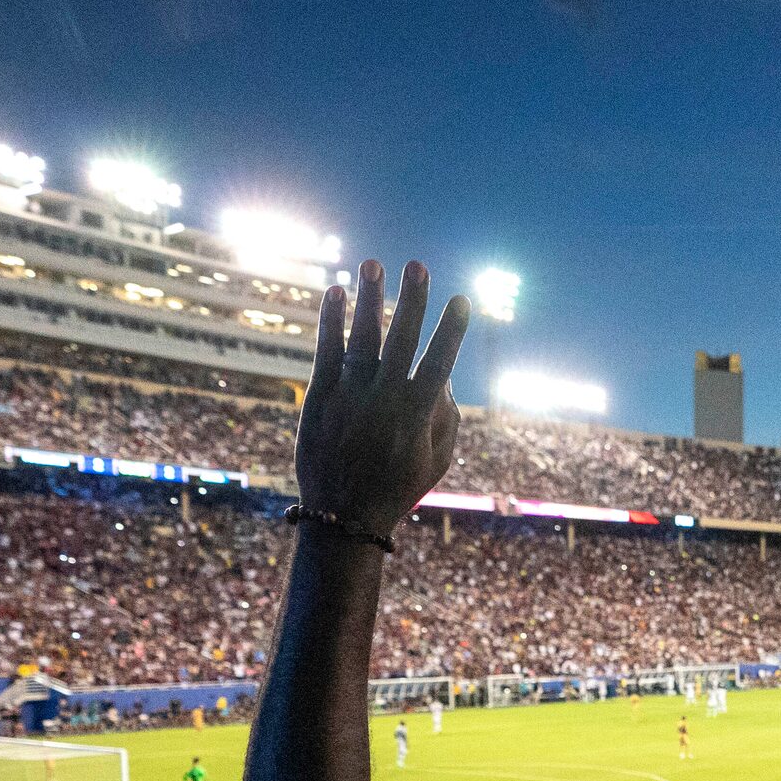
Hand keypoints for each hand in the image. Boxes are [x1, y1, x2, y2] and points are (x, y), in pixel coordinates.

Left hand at [297, 259, 471, 541]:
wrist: (343, 517)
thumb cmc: (397, 486)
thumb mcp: (436, 461)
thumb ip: (446, 417)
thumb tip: (445, 373)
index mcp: (417, 416)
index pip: (439, 363)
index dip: (451, 331)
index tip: (461, 300)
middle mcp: (385, 400)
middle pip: (402, 340)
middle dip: (412, 300)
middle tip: (418, 265)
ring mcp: (350, 397)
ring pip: (362, 339)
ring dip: (369, 299)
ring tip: (372, 264)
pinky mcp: (320, 398)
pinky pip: (326, 352)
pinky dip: (330, 322)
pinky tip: (335, 292)